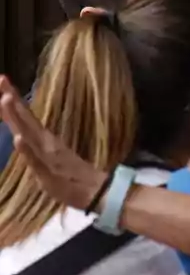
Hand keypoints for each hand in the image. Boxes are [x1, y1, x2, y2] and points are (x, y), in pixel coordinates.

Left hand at [0, 76, 107, 210]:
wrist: (95, 194)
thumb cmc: (72, 179)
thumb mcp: (49, 162)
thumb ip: (35, 150)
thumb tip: (22, 137)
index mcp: (44, 140)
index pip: (25, 117)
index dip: (14, 101)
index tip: (3, 81)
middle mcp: (45, 143)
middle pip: (25, 119)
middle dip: (11, 100)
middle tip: (2, 80)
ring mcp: (47, 156)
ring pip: (29, 134)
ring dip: (18, 117)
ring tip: (6, 99)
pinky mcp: (48, 172)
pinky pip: (36, 159)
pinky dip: (27, 149)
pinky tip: (19, 137)